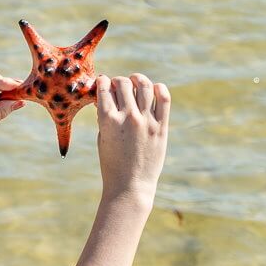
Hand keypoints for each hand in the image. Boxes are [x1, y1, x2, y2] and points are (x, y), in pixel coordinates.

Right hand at [95, 73, 170, 204]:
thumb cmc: (112, 164)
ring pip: (144, 86)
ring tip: (135, 81)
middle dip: (118, 81)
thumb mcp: (102, 138)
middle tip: (118, 86)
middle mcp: (128, 117)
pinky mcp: (161, 127)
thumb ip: (105, 116)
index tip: (103, 82)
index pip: (104, 88)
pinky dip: (159, 88)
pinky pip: (164, 98)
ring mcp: (146, 121)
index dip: (103, 81)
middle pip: (123, 83)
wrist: (130, 186)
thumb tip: (108, 96)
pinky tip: (153, 89)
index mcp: (108, 120)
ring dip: (137, 79)